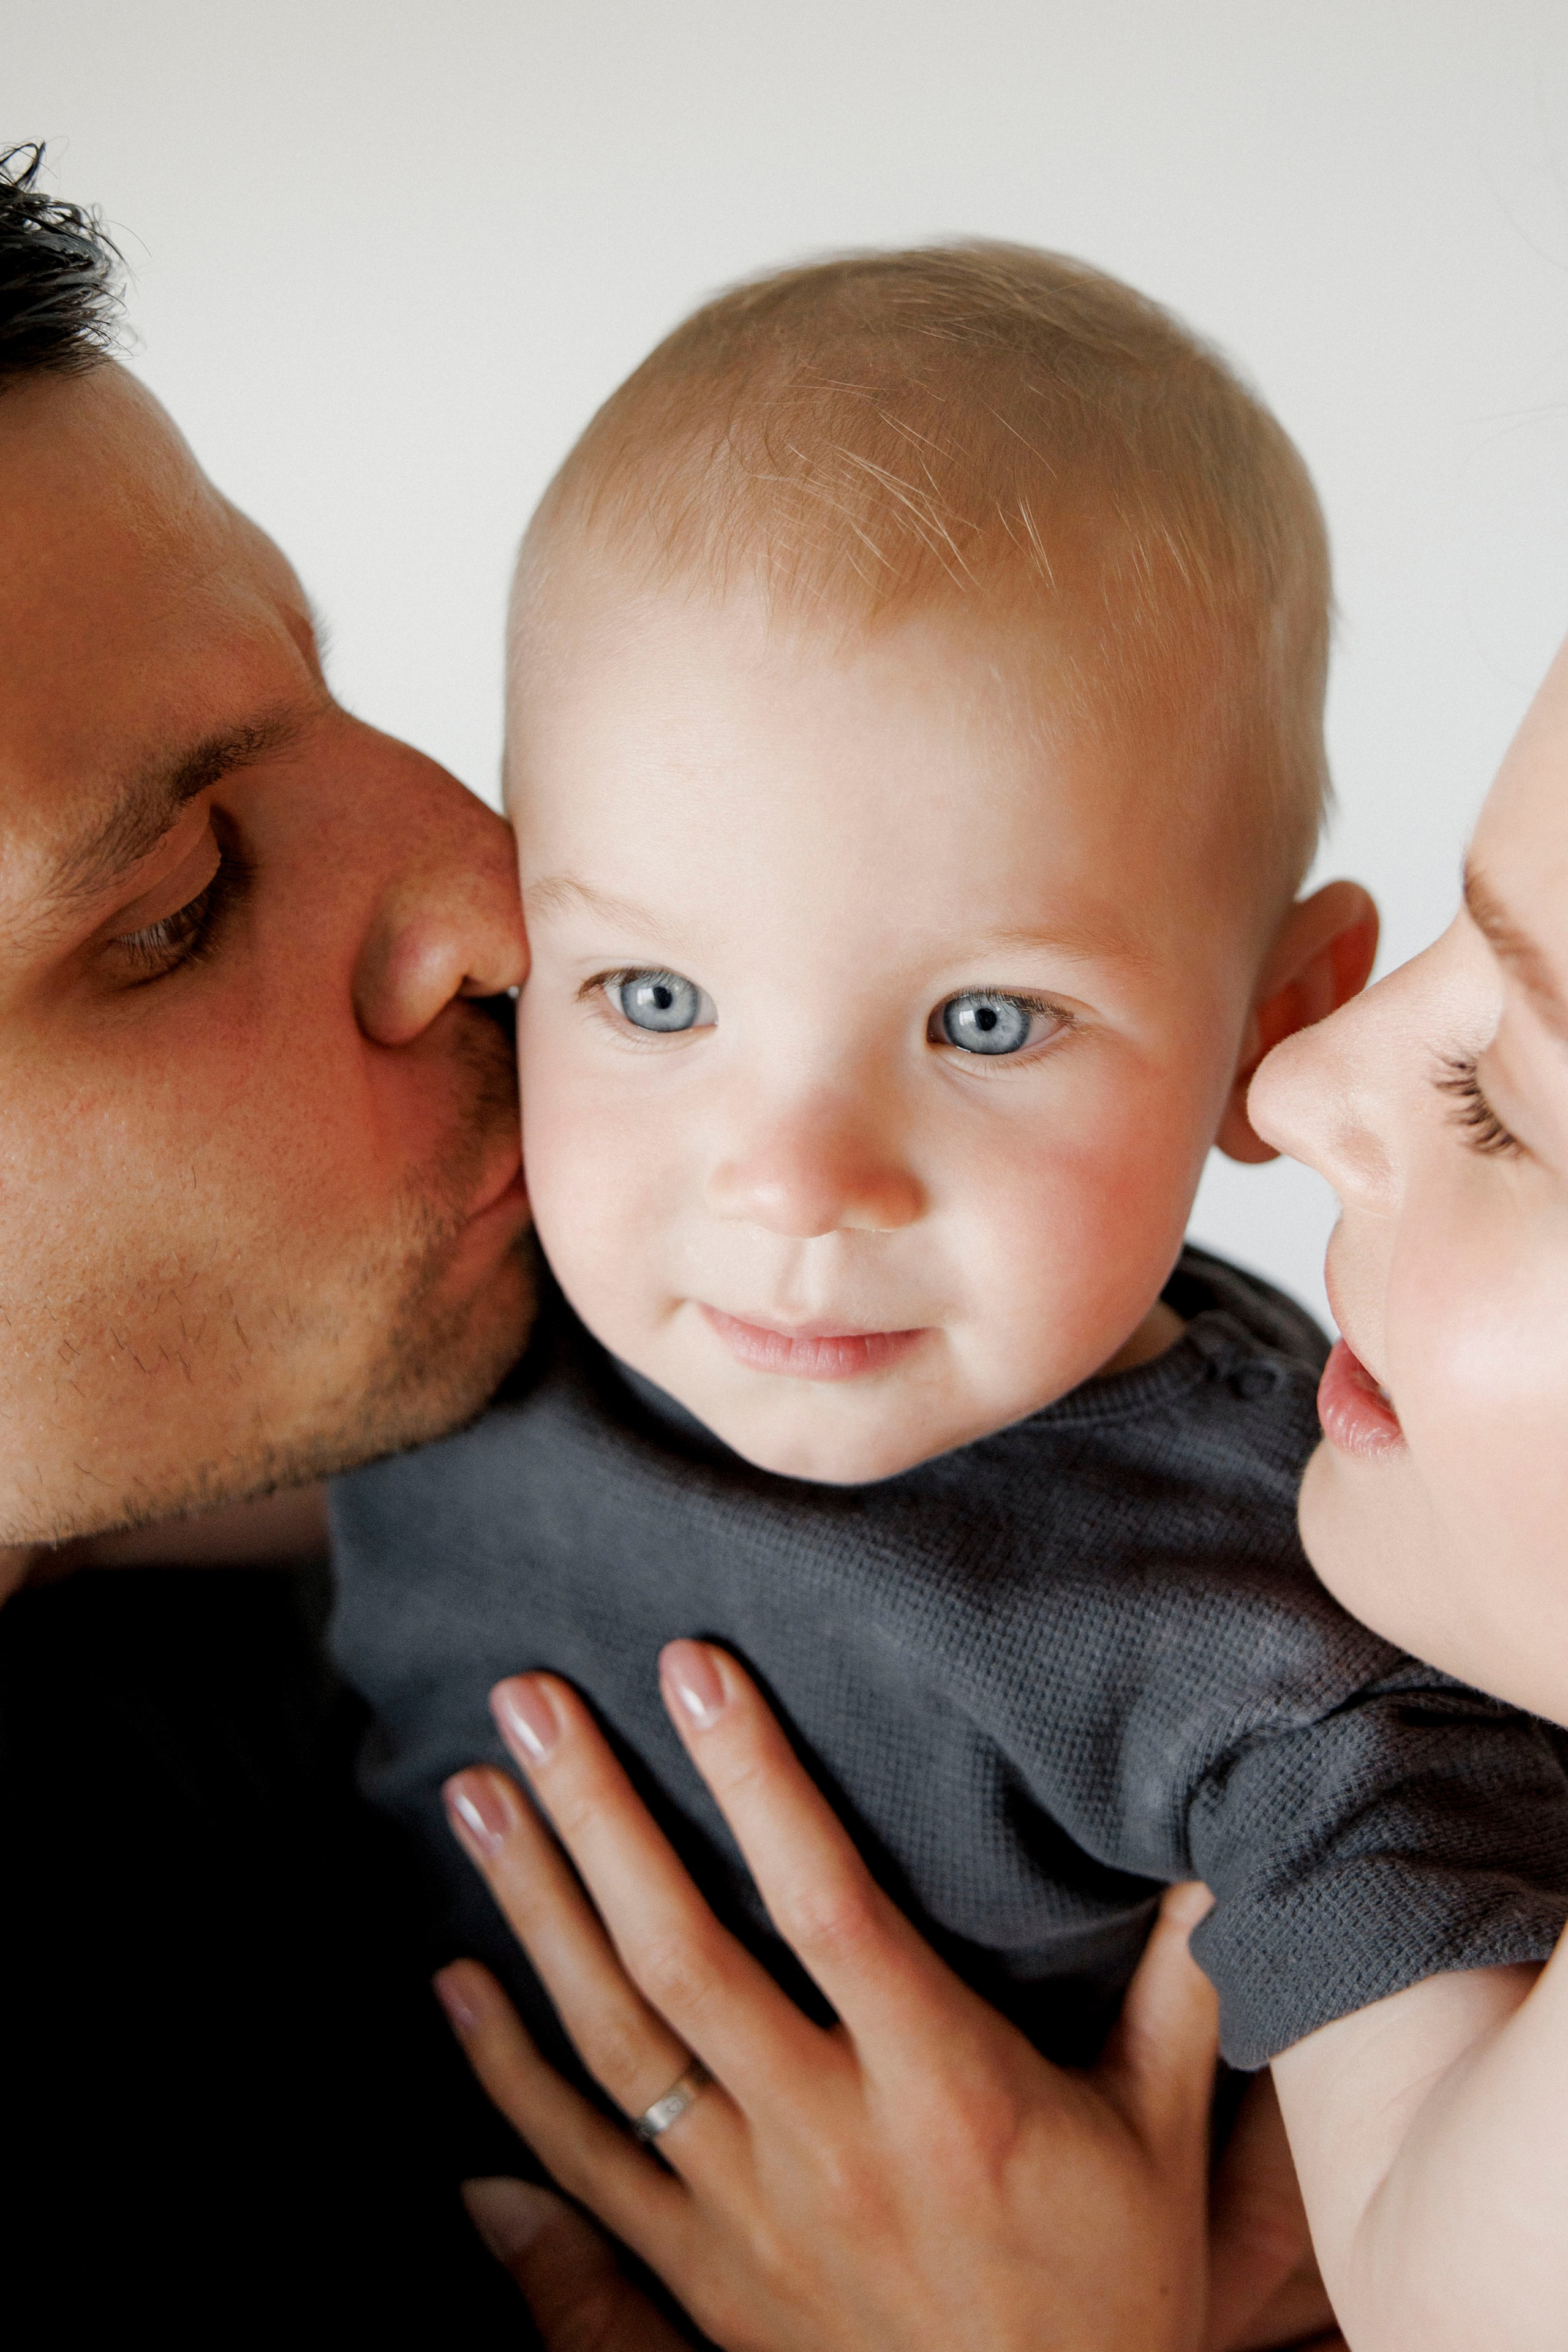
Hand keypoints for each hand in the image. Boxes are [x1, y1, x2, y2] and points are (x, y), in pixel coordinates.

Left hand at [434, 1639, 1219, 2351]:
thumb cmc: (1111, 2283)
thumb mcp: (1166, 2134)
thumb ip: (1181, 1982)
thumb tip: (1212, 1846)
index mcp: (946, 2091)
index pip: (830, 1904)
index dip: (757, 1781)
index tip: (692, 1669)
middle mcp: (829, 2144)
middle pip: (683, 1956)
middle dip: (596, 1815)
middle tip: (526, 1700)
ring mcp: (749, 2215)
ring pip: (613, 2043)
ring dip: (533, 1911)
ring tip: (472, 1798)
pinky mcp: (702, 2277)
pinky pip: (582, 2166)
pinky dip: (504, 2075)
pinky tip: (452, 1983)